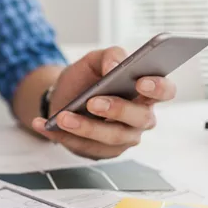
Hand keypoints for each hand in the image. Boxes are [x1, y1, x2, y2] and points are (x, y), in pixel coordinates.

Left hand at [32, 46, 175, 159]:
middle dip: (117, 110)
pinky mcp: (101, 151)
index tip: (141, 82)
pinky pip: (83, 147)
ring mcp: (123, 137)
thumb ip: (108, 56)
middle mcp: (140, 117)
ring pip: (111, 138)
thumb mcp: (94, 60)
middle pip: (140, 118)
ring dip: (85, 127)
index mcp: (145, 91)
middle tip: (93, 102)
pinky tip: (42, 124)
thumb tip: (115, 66)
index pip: (165, 91)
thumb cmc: (86, 79)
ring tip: (62, 117)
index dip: (158, 88)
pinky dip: (61, 136)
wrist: (62, 97)